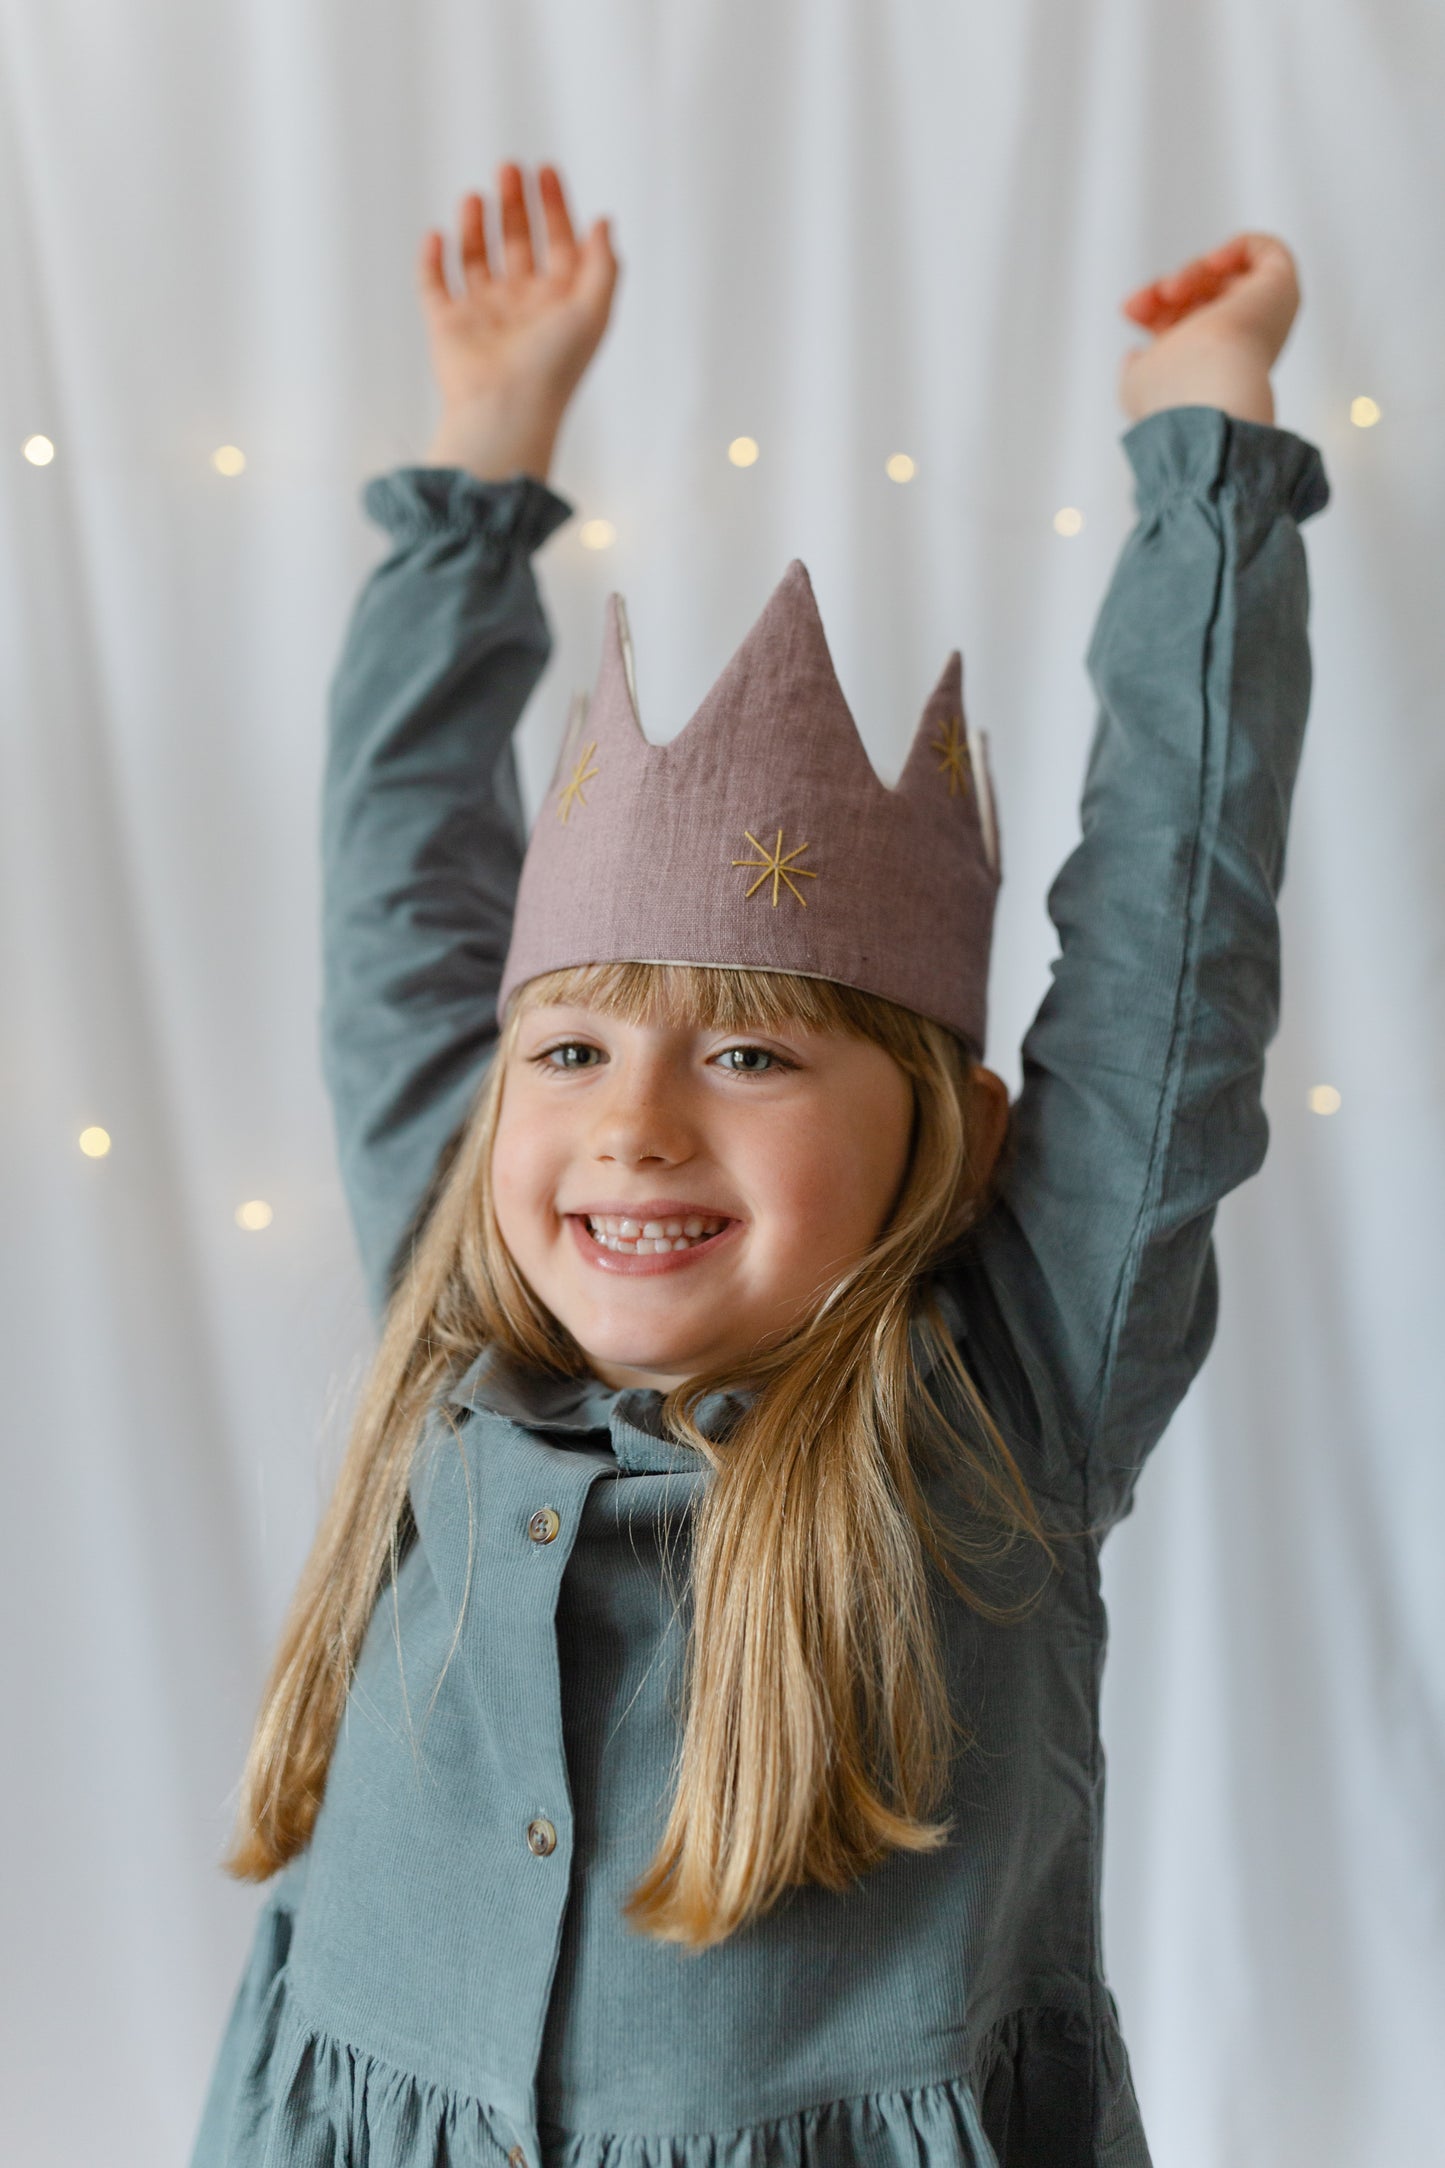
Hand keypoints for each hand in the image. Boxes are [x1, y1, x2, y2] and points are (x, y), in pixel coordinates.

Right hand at [420, 162, 620, 482]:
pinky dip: (432, 258)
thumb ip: (603, 265)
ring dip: (474, 224)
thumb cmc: (554, 366)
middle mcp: (520, 305)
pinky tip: (437, 235)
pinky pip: (434, 284)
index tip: (546, 170)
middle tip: (509, 168)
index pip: (557, 243)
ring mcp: (482, 315)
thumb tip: (603, 221)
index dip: (554, 206)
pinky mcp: (447, 326)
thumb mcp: (593, 311)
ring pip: (476, 257)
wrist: (506, 409)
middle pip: (516, 242)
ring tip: (475, 197)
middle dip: (514, 204)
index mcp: (557, 303)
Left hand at [1118, 232, 1299, 426]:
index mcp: (1214, 367)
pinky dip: (1235, 247)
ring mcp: (1265, 316)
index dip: (1154, 308)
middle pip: (1204, 296)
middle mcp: (1243, 344)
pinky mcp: (1282, 288)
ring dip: (1190, 272)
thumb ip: (1139, 366)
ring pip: (1225, 275)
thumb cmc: (1173, 392)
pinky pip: (1265, 250)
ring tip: (1171, 291)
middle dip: (1168, 290)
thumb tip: (1137, 354)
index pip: (1187, 324)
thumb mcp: (1140, 381)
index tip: (1131, 311)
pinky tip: (1212, 264)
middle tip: (1151, 300)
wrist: (1208, 387)